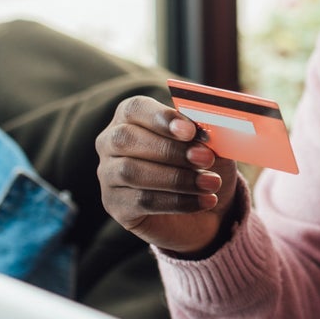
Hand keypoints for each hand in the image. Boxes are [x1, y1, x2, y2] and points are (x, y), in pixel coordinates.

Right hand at [96, 95, 240, 254]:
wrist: (207, 209)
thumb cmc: (202, 165)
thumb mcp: (209, 145)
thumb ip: (205, 132)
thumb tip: (208, 128)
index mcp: (130, 117)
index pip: (135, 109)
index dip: (161, 118)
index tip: (190, 130)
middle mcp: (110, 142)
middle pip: (127, 139)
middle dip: (170, 149)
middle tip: (205, 158)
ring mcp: (108, 175)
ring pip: (132, 172)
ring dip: (177, 178)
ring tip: (211, 183)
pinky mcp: (115, 206)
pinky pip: (142, 202)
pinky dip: (178, 201)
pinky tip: (204, 201)